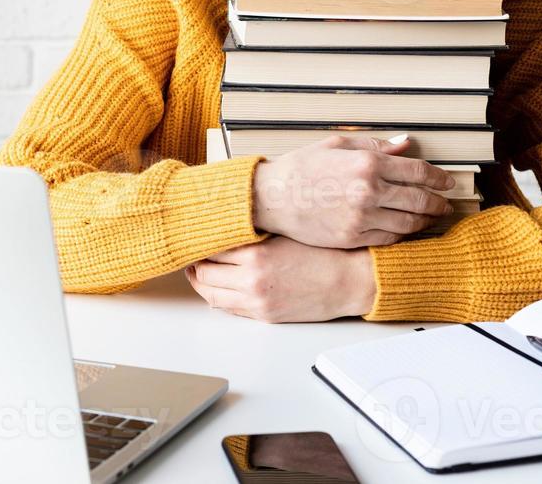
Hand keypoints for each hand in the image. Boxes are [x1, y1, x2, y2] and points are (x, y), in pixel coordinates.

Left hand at [184, 236, 376, 321]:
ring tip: (199, 271)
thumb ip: (254, 231)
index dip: (200, 240)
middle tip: (192, 253)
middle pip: (204, 272)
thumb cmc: (324, 252)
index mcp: (256, 254)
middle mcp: (252, 280)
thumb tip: (226, 224)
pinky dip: (218, 297)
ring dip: (202, 282)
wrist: (349, 280)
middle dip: (195, 263)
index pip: (210, 247)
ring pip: (211, 294)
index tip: (196, 234)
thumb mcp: (285, 232)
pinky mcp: (264, 316)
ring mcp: (256, 301)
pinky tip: (218, 287)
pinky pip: (229, 309)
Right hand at [251, 134, 455, 247]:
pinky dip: (404, 234)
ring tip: (432, 218)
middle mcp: (368, 191)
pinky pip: (389, 238)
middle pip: (419, 199)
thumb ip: (376, 146)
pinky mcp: (353, 238)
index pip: (417, 171)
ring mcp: (362, 217)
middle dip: (438, 202)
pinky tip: (408, 229)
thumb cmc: (302, 167)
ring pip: (408, 222)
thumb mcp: (338, 145)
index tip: (447, 182)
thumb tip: (405, 144)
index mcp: (367, 163)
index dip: (438, 178)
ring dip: (425, 220)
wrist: (273, 198)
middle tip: (446, 204)